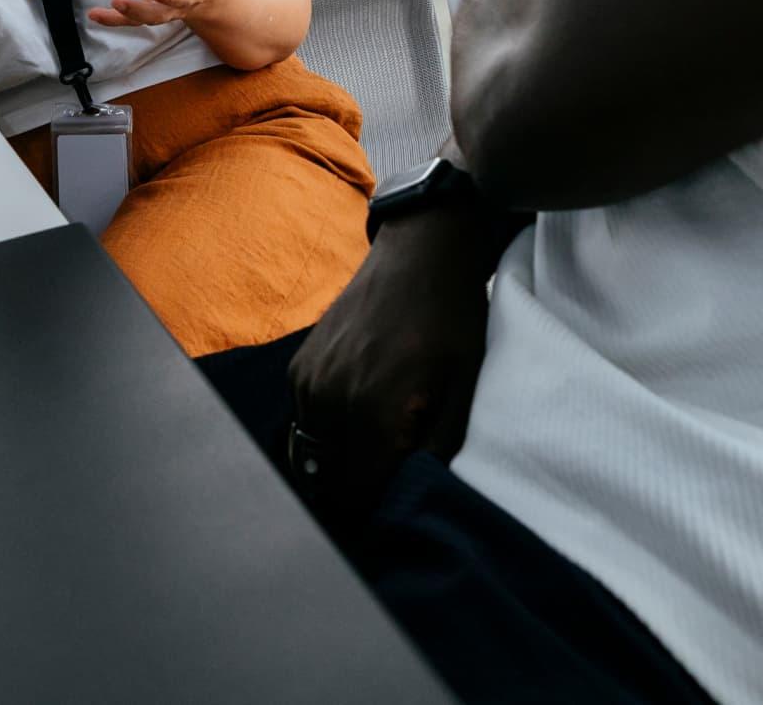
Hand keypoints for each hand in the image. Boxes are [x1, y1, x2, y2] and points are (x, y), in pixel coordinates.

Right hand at [288, 201, 513, 514]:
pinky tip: (358, 414)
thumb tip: (417, 495)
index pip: (360, 495)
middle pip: (333, 482)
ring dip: (341, 462)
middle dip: (360, 490)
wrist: (419, 253)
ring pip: (315, 456)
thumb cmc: (450, 318)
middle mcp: (330, 398)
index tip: (401, 502)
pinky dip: (327, 431)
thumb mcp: (464, 383)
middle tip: (392, 477)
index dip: (381, 509)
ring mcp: (308, 380)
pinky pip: (304, 423)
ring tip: (377, 445)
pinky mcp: (298, 366)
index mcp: (372, 409)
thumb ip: (441, 447)